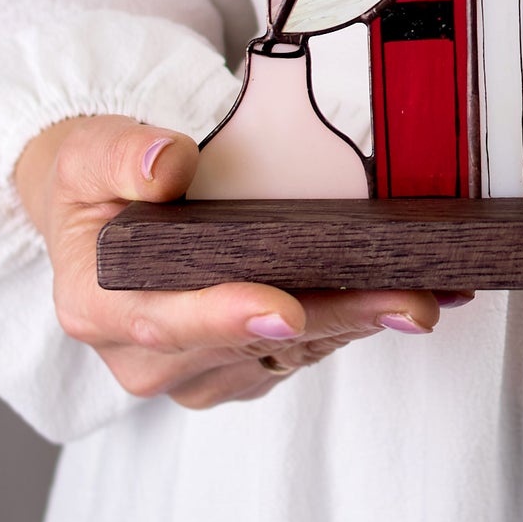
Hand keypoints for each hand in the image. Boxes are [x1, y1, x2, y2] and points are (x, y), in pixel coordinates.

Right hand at [14, 115, 472, 407]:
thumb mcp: (91, 152)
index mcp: (99, 308)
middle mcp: (146, 356)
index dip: (228, 318)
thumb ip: (123, 158)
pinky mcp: (241, 368)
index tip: (285, 311)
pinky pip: (307, 352)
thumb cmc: (101, 181)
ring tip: (431, 292)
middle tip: (410, 302)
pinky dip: (357, 321)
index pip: (166, 322)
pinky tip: (407, 295)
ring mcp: (198, 369)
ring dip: (363, 322)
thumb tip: (167, 166)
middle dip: (336, 319)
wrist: (109, 207)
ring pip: (293, 352)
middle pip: (250, 342)